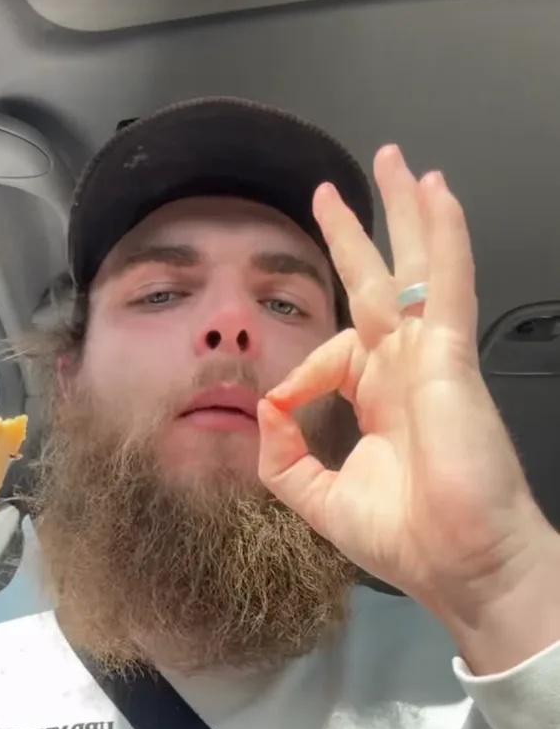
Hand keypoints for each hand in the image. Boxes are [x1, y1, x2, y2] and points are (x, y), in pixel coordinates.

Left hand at [257, 145, 554, 624]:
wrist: (463, 565)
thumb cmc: (406, 538)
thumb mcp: (318, 498)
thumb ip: (283, 453)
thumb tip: (266, 403)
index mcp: (379, 402)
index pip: (340, 351)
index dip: (304, 367)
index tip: (282, 402)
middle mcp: (405, 372)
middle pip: (378, 286)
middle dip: (358, 236)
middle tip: (337, 189)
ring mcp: (432, 360)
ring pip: (417, 270)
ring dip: (407, 215)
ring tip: (399, 163)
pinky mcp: (451, 360)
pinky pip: (448, 287)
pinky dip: (445, 238)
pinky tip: (439, 193)